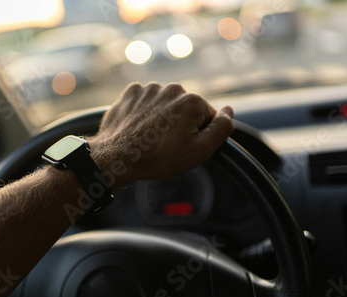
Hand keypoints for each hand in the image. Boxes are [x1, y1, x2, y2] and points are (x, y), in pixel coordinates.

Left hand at [90, 82, 233, 186]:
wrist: (117, 158)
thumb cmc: (158, 158)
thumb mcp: (199, 151)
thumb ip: (221, 129)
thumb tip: (229, 111)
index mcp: (192, 101)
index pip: (208, 117)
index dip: (199, 135)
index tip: (183, 146)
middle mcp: (172, 88)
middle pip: (186, 109)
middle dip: (181, 125)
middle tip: (166, 145)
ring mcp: (149, 89)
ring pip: (165, 105)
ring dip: (162, 118)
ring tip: (150, 138)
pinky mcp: (131, 93)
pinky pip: (146, 101)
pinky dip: (145, 113)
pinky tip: (139, 128)